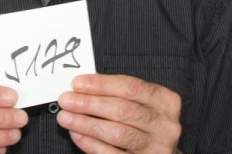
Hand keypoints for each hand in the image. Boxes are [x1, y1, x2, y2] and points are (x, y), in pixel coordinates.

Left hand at [57, 74, 181, 153]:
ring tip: (66, 117)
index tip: (77, 83)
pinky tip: (77, 135)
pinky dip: (92, 144)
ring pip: (117, 134)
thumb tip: (81, 88)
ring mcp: (157, 148)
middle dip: (89, 104)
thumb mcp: (140, 102)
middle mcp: (165, 125)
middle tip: (66, 100)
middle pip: (122, 110)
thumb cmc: (145, 121)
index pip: (130, 87)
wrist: (160, 152)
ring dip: (87, 124)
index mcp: (165, 101)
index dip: (101, 84)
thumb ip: (117, 93)